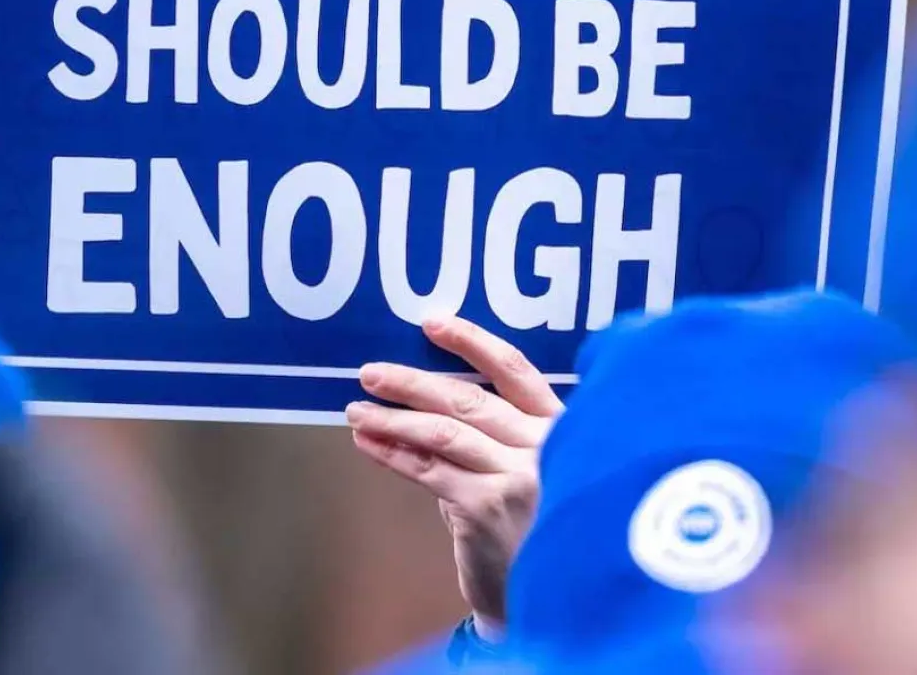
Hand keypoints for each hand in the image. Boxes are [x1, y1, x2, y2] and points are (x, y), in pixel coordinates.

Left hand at [345, 315, 563, 635]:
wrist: (548, 592)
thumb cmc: (530, 520)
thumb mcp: (531, 465)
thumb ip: (496, 432)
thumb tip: (421, 394)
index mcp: (559, 423)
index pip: (514, 369)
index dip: (472, 342)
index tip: (431, 324)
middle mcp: (544, 445)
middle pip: (469, 398)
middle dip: (413, 382)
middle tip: (371, 373)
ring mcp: (516, 477)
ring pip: (443, 432)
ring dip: (393, 419)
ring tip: (357, 410)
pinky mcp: (485, 508)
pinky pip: (428, 471)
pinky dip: (393, 454)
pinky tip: (368, 444)